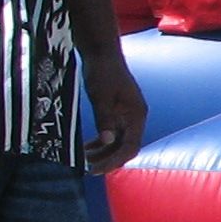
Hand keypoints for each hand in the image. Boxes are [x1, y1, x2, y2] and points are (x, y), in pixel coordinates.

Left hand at [83, 51, 146, 173]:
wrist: (101, 52)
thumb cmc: (103, 71)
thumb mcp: (101, 96)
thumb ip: (105, 118)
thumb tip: (107, 141)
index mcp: (137, 115)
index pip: (130, 146)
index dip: (114, 160)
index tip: (95, 169)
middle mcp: (134, 118)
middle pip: (125, 147)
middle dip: (108, 159)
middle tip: (87, 169)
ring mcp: (126, 116)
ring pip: (118, 142)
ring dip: (103, 153)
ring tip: (84, 160)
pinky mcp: (117, 112)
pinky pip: (111, 134)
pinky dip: (101, 142)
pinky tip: (87, 147)